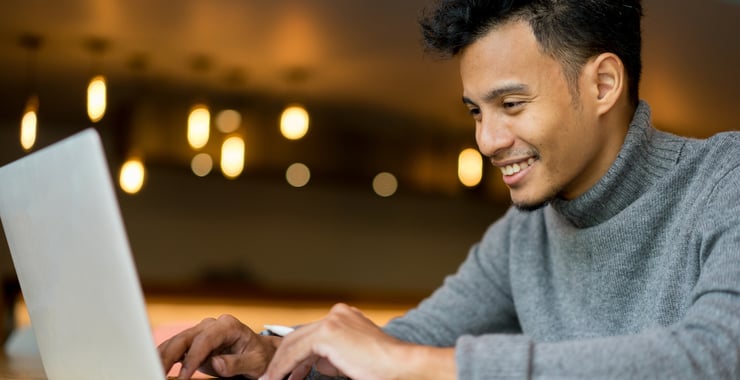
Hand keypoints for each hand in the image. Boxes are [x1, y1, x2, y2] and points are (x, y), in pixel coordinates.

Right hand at [158, 314, 278, 378]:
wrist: (260, 352)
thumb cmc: (259, 356)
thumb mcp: (254, 362)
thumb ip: (236, 363)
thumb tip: (216, 363)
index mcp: (227, 326)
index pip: (204, 340)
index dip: (192, 358)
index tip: (184, 376)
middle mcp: (211, 325)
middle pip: (185, 338)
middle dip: (169, 355)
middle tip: (157, 372)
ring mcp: (201, 332)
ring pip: (176, 342)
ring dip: (162, 356)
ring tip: (153, 371)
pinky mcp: (195, 342)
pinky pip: (177, 348)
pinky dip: (165, 357)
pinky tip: (156, 366)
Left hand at [259, 303, 455, 379]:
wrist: (399, 367)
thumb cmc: (382, 367)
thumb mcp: (351, 358)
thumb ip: (333, 356)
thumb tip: (316, 363)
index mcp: (345, 317)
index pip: (311, 334)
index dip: (295, 355)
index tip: (289, 373)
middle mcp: (337, 314)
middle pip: (299, 336)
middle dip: (284, 359)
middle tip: (274, 378)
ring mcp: (332, 321)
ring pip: (294, 342)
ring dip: (280, 365)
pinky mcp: (328, 333)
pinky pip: (296, 352)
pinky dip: (283, 367)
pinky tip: (278, 378)